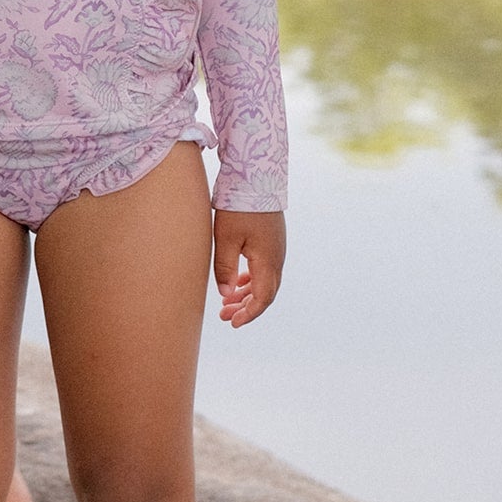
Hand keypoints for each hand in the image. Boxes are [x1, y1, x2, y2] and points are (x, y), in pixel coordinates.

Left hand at [213, 209, 284, 327]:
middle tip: (225, 316)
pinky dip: (251, 280)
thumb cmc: (239, 208)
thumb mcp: (225, 239)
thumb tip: (226, 294)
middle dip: (246, 308)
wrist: (256, 179)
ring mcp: (276, 249)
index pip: (262, 298)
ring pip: (265, 282)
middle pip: (265, 293)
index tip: (233, 323)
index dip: (248, 314)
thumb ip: (225, 268)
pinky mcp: (272, 241)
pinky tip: (238, 283)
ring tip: (227, 303)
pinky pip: (265, 269)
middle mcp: (277, 258)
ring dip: (247, 294)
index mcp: (268, 261)